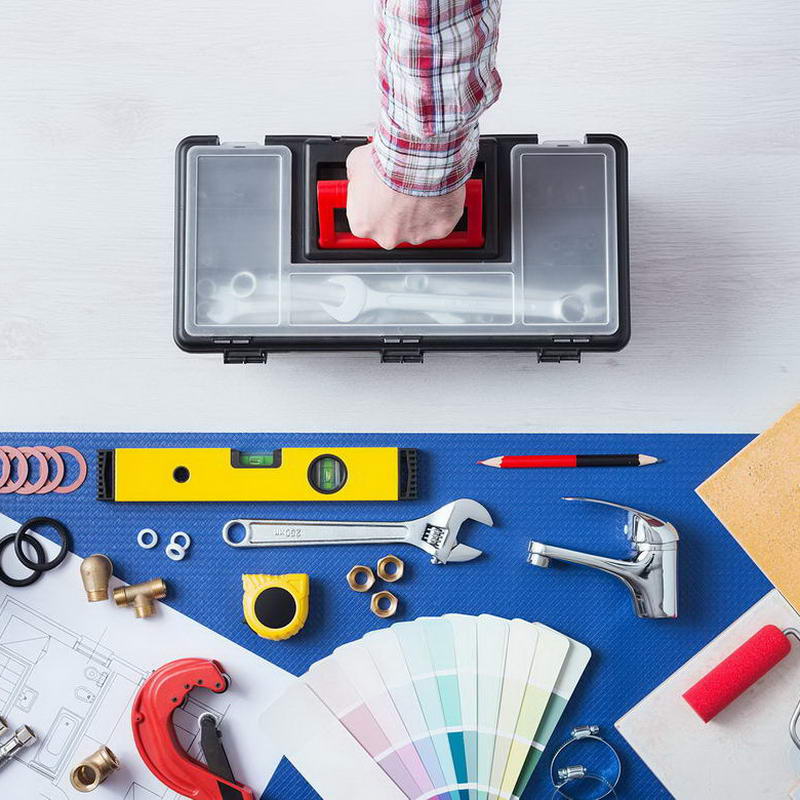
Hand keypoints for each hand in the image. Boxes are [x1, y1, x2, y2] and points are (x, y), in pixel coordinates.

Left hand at [345, 144, 465, 249]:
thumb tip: (359, 177)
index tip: (381, 196)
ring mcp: (414, 236)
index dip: (374, 206)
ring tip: (421, 189)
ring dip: (419, 212)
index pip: (365, 222)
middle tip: (402, 190)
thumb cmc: (389, 161)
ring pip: (417, 227)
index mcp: (363, 225)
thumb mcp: (357, 163)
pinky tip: (437, 194)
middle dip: (397, 213)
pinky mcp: (438, 230)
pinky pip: (440, 222)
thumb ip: (356, 179)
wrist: (417, 156)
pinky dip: (440, 210)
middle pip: (391, 230)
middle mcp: (387, 236)